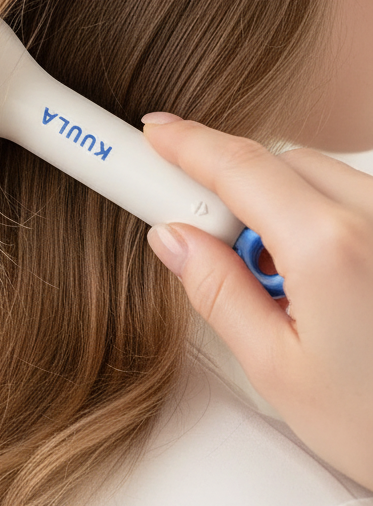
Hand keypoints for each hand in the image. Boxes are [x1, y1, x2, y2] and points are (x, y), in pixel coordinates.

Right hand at [141, 112, 372, 491]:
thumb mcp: (279, 371)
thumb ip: (218, 293)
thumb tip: (175, 240)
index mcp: (329, 248)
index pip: (239, 167)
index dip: (186, 143)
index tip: (154, 134)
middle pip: (281, 165)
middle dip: (235, 188)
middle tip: (203, 237)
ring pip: (322, 181)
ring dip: (285, 210)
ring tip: (285, 287)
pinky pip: (356, 204)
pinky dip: (324, 224)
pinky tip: (327, 285)